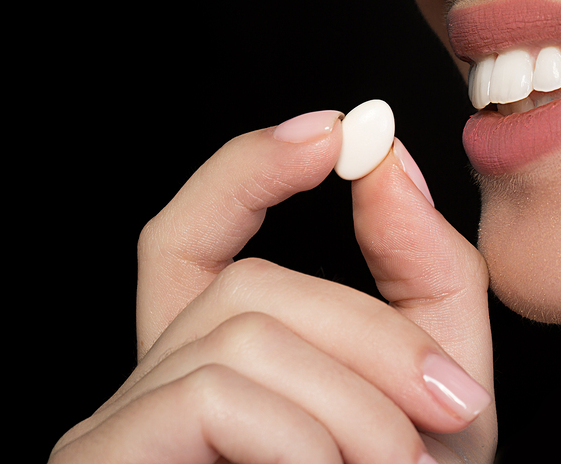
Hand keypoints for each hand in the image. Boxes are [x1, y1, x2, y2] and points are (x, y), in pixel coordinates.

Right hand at [49, 110, 494, 463]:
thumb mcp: (432, 392)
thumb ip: (422, 275)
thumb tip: (385, 161)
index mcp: (218, 363)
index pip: (192, 239)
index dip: (244, 171)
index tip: (328, 131)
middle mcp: (152, 382)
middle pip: (248, 283)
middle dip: (372, 334)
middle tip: (455, 407)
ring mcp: (118, 425)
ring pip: (244, 331)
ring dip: (354, 401)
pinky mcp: (105, 462)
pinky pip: (218, 392)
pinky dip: (308, 436)